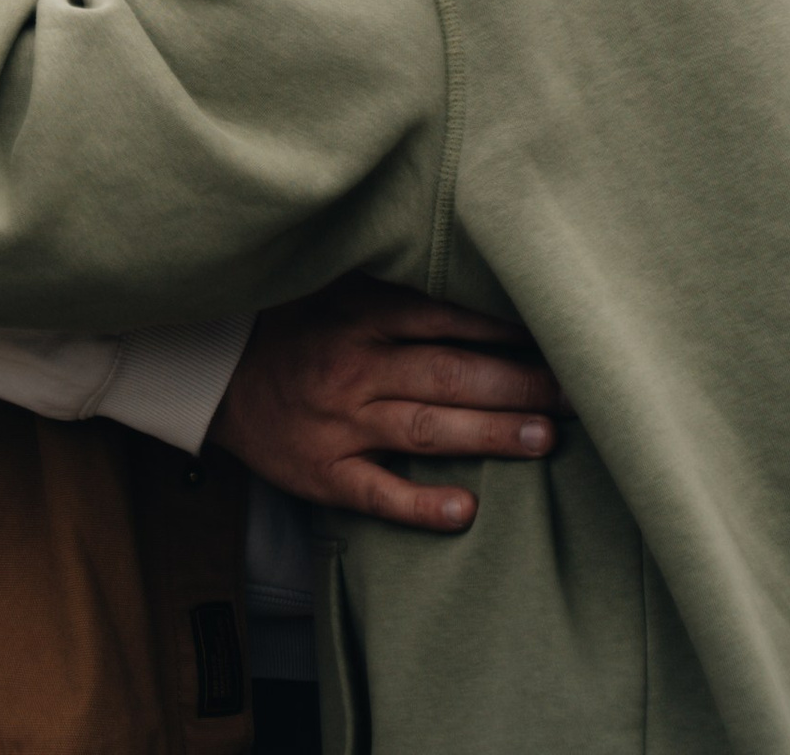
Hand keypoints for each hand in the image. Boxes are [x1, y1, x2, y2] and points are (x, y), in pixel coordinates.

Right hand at [210, 277, 569, 532]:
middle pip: (449, 374)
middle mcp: (355, 366)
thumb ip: (396, 285)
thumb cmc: (294, 325)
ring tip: (544, 439)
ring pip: (426, 429)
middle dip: (517, 383)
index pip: (445, 318)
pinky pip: (378, 493)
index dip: (503, 330)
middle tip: (574, 393)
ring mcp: (340, 422)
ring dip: (490, 433)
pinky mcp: (324, 473)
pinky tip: (466, 510)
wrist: (215, 372)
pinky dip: (421, 504)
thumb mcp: (336, 286)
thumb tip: (478, 279)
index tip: (555, 337)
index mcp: (360, 313)